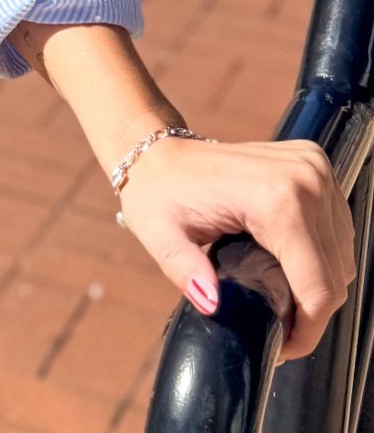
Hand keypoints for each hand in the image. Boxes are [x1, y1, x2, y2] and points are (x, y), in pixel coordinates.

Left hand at [118, 134, 354, 359]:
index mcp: (274, 197)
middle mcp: (304, 179)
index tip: (280, 348)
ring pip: (341, 254)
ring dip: (319, 283)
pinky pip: (337, 229)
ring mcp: (313, 168)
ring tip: (281, 299)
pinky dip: (321, 255)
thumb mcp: (160, 236)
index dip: (305, 331)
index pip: (318, 287)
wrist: (158, 152)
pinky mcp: (315, 164)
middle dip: (311, 311)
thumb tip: (212, 303)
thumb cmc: (158, 194)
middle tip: (278, 328)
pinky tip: (290, 264)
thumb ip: (185, 270)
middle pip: (335, 274)